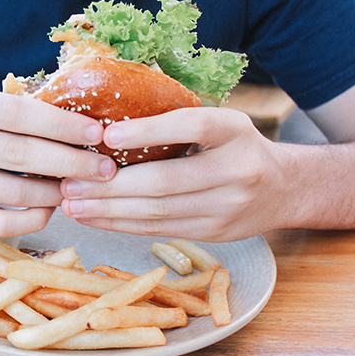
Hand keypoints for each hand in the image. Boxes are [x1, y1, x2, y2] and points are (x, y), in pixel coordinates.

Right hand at [0, 84, 116, 236]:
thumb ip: (11, 110)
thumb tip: (76, 123)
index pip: (18, 114)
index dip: (61, 125)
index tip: (96, 133)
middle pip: (20, 155)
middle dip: (70, 162)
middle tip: (105, 168)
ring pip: (13, 193)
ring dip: (55, 192)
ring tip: (80, 187)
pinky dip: (32, 219)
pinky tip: (50, 208)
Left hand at [59, 107, 289, 241]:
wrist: (285, 188)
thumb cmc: (235, 146)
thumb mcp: (220, 123)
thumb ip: (178, 122)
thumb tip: (106, 125)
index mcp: (235, 130)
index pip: (190, 126)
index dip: (147, 130)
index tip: (106, 135)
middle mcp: (237, 170)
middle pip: (164, 182)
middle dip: (109, 186)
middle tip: (69, 183)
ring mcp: (227, 207)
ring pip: (157, 212)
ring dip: (108, 210)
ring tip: (72, 204)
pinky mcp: (214, 233)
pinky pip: (159, 230)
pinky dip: (122, 224)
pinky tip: (95, 218)